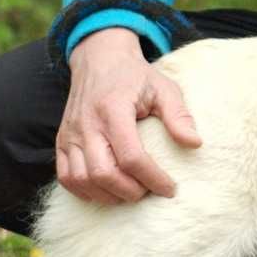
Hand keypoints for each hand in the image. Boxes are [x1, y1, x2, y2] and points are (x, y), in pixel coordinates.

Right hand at [55, 27, 201, 203]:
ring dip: (108, 195)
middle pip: (103, 173)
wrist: (99, 60)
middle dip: (130, 191)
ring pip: (81, 180)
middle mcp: (86, 124)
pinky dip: (85, 191)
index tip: (170, 188)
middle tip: (150, 192)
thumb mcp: (163, 88)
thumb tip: (194, 144)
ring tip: (132, 193)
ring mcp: (70, 134)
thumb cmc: (135, 76)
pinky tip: (107, 192)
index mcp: (113, 110)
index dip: (152, 178)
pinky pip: (66, 177)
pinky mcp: (62, 141)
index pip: (130, 156)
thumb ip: (178, 115)